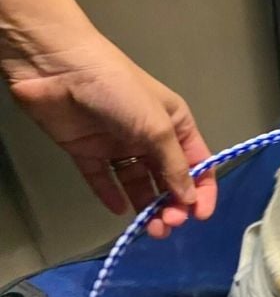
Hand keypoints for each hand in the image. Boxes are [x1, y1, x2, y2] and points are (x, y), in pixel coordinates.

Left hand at [4, 38, 215, 238]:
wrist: (59, 68)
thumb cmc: (120, 91)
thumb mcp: (158, 128)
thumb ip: (175, 167)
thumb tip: (190, 201)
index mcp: (176, 125)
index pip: (198, 165)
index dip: (202, 191)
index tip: (200, 217)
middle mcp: (151, 137)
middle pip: (168, 179)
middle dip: (172, 204)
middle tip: (168, 224)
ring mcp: (119, 146)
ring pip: (139, 184)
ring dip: (147, 206)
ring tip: (150, 228)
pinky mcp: (88, 152)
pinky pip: (103, 179)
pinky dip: (111, 195)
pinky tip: (120, 210)